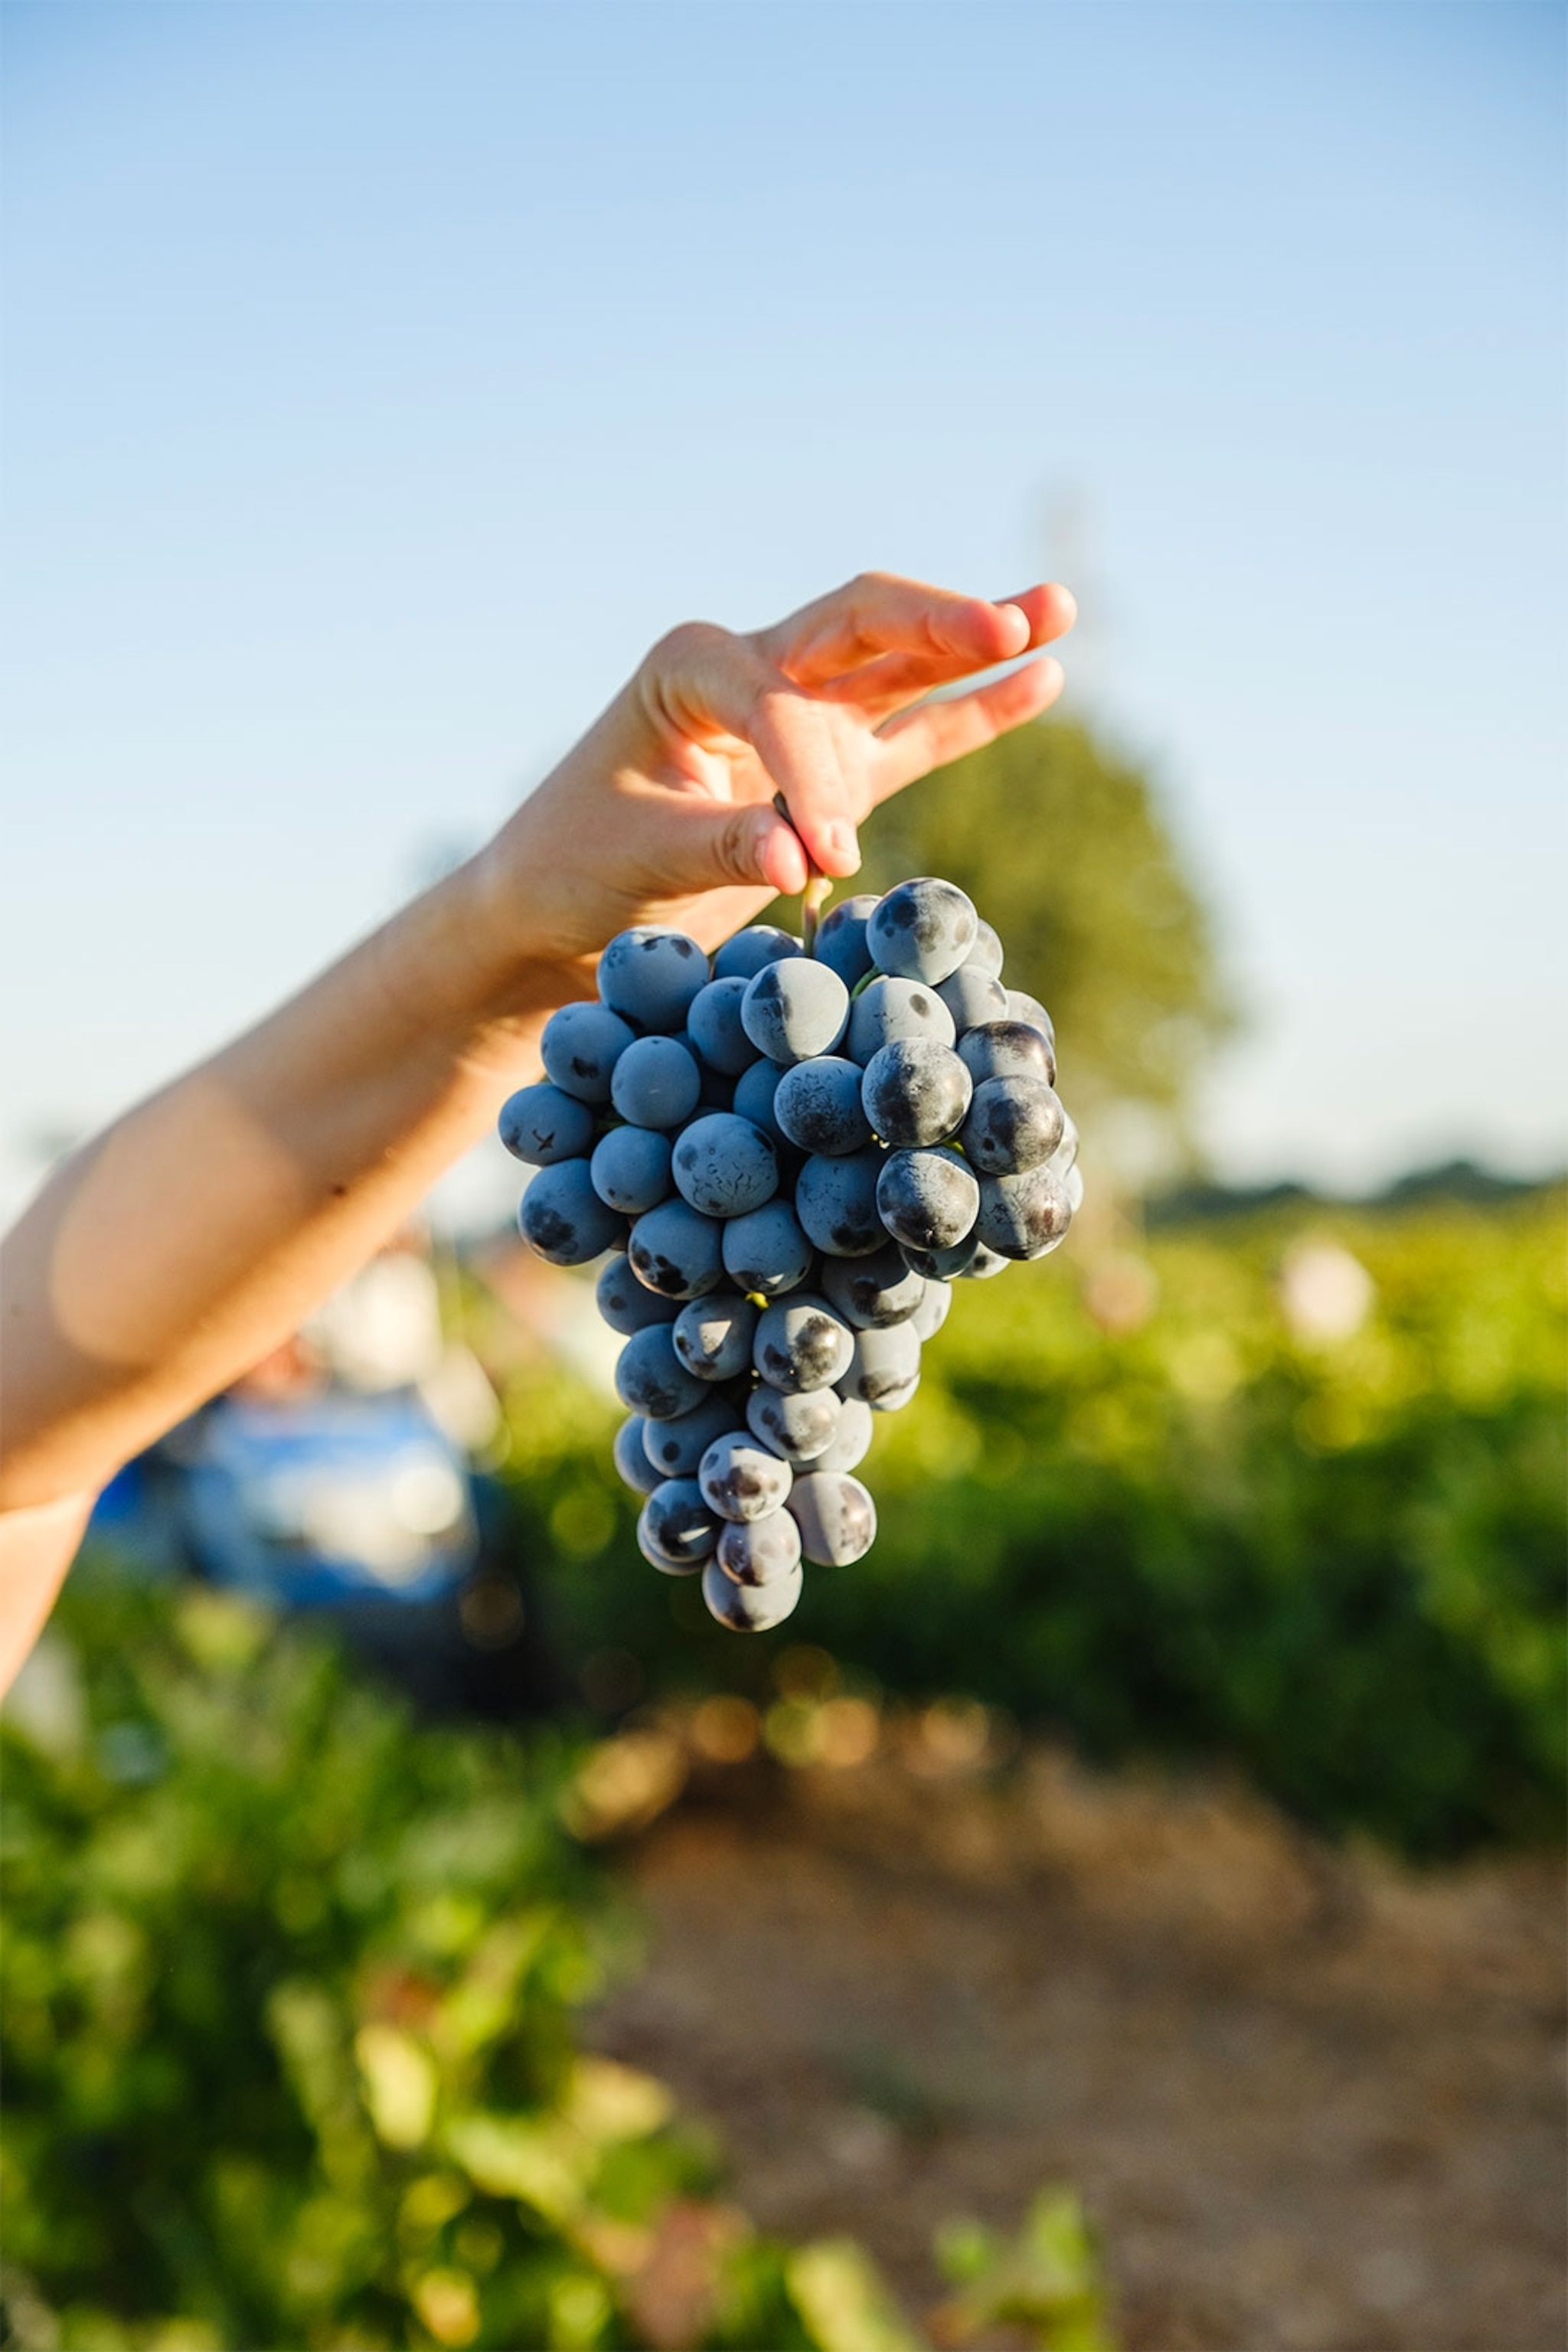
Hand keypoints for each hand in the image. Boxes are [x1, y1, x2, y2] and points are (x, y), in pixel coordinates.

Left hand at [471, 570, 1074, 990]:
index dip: (808, 775)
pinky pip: (917, 732)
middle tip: (1003, 625)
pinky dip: (975, 708)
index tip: (820, 860)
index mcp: (691, 668)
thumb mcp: (634, 859)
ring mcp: (802, 716)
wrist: (557, 912)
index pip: (778, 698)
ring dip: (974, 638)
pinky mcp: (832, 773)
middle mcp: (753, 670)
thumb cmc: (573, 872)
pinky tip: (1042, 676)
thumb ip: (721, 846)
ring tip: (1057, 608)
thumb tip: (804, 858)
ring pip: (901, 663)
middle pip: (861, 622)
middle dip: (933, 622)